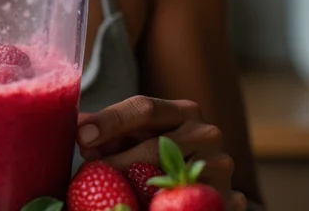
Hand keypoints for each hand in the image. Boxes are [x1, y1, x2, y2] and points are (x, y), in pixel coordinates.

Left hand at [76, 95, 246, 210]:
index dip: (110, 121)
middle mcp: (206, 133)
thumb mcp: (137, 134)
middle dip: (116, 161)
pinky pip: (189, 206)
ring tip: (107, 194)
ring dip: (135, 189)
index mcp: (183, 110)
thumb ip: (111, 131)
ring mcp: (221, 167)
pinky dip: (161, 206)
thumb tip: (79, 129)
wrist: (206, 177)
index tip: (82, 136)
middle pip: (155, 147)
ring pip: (171, 181)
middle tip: (88, 172)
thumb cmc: (160, 148)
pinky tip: (138, 206)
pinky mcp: (228, 199)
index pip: (144, 108)